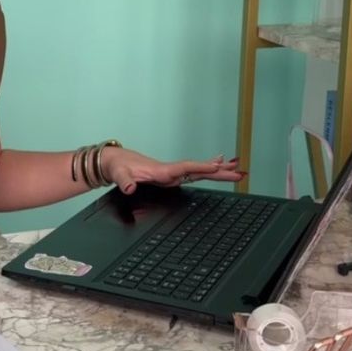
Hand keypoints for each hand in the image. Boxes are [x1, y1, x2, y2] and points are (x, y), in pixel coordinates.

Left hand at [99, 148, 244, 193]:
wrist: (113, 161)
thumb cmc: (117, 166)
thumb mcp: (119, 174)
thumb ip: (124, 182)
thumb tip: (130, 188)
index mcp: (161, 170)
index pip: (185, 168)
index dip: (201, 167)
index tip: (218, 166)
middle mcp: (169, 170)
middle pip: (198, 170)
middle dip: (218, 172)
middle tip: (239, 171)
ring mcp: (170, 173)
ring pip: (198, 172)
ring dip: (217, 171)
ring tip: (236, 169)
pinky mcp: (169, 176)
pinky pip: (191, 174)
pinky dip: (205, 171)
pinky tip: (216, 168)